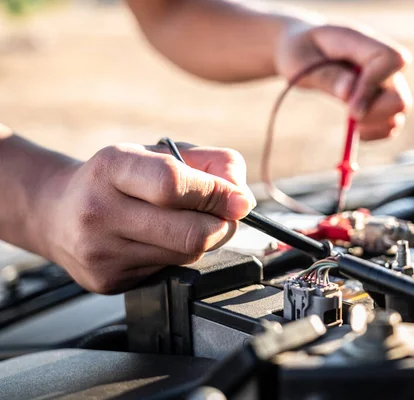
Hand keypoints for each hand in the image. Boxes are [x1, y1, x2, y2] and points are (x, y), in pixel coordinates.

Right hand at [37, 143, 254, 293]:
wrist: (57, 211)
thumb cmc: (118, 178)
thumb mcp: (159, 153)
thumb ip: (210, 164)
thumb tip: (242, 198)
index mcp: (113, 167)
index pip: (174, 185)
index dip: (217, 194)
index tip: (239, 200)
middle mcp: (100, 210)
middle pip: (189, 233)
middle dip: (221, 225)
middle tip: (222, 215)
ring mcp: (101, 251)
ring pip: (186, 257)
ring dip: (202, 241)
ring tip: (186, 223)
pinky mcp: (107, 281)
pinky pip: (169, 272)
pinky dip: (178, 257)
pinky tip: (159, 241)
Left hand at [275, 22, 412, 140]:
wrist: (303, 50)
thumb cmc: (299, 51)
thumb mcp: (300, 61)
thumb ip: (325, 75)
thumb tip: (348, 93)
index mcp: (362, 42)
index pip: (390, 60)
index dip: (373, 87)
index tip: (349, 107)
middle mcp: (381, 62)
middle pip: (400, 95)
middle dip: (375, 113)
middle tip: (348, 115)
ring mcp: (385, 81)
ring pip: (399, 111)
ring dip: (375, 125)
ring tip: (349, 121)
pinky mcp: (382, 100)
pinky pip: (391, 124)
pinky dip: (375, 133)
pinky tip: (355, 129)